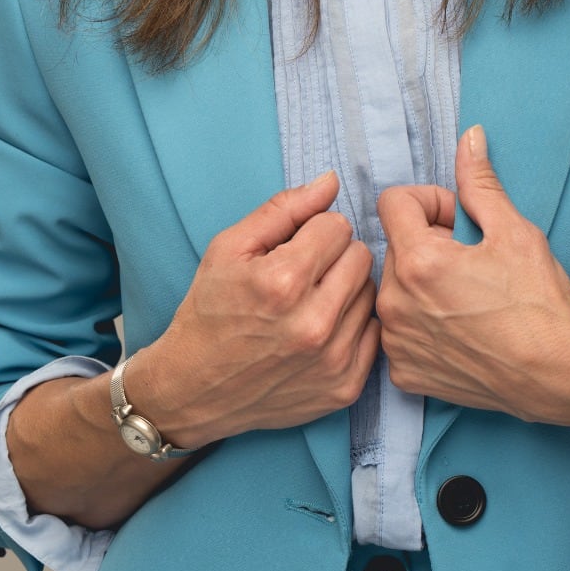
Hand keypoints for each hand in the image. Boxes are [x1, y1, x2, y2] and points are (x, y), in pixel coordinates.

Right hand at [132, 171, 379, 443]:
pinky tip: (324, 330)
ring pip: (372, 293)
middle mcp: (313, 324)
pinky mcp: (344, 388)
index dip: (314, 231)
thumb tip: (331, 181)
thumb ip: (283, 208)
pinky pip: (375, 333)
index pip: (337, 226)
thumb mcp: (229, 248)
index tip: (293, 248)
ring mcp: (332, 361)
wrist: (194, 389)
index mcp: (282, 282)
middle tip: (304, 274)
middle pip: (361, 256)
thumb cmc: (210, 311)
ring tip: (312, 302)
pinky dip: (353, 326)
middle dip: (334, 256)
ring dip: (346, 290)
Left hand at [376, 127, 569, 425]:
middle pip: (395, 245)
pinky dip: (421, 323)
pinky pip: (398, 330)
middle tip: (472, 261)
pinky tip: (458, 329)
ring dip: (421, 282)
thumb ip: (479, 182)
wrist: (559, 379)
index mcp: (418, 260)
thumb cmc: (541, 305)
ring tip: (466, 296)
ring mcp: (396, 342)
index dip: (430, 202)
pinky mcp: (404, 373)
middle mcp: (395, 302)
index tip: (460, 221)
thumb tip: (469, 137)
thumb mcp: (515, 231)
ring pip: (395, 287)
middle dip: (428, 242)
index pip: (393, 201)